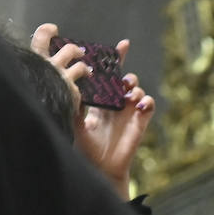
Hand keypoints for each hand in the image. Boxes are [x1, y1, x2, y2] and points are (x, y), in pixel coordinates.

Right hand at [30, 22, 86, 117]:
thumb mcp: (19, 79)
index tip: (53, 29)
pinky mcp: (71, 91)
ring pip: (81, 67)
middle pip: (69, 51)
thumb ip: (26, 71)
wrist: (28, 119)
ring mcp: (62, 77)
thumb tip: (25, 68)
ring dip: (84, 69)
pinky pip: (80, 88)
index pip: (41, 38)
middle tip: (79, 52)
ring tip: (86, 72)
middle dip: (76, 50)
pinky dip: (79, 92)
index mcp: (34, 60)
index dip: (48, 31)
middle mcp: (49, 66)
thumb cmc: (21, 99)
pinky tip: (80, 99)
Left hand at [30, 25, 155, 200]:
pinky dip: (146, 99)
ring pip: (136, 88)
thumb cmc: (85, 149)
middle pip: (124, 77)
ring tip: (127, 90)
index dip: (112, 60)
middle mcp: (116, 104)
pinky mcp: (140, 121)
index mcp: (101, 102)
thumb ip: (72, 103)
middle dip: (124, 66)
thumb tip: (64, 82)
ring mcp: (129, 112)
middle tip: (121, 59)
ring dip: (133, 85)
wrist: (100, 169)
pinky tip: (138, 103)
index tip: (116, 45)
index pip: (106, 76)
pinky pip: (149, 104)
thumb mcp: (74, 122)